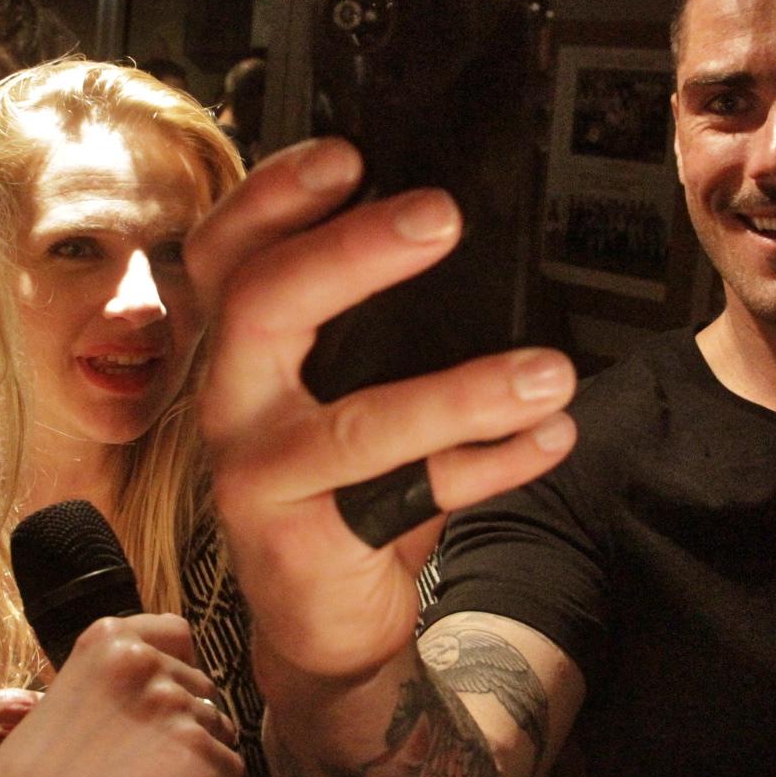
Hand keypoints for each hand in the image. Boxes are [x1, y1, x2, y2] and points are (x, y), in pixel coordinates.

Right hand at [0, 613, 242, 776]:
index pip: (176, 633)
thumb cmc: (38, 775)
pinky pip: (230, 768)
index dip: (177, 669)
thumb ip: (116, 678)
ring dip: (200, 756)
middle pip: (202, 687)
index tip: (163, 698)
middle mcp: (142, 659)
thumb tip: (174, 676)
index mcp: (106, 638)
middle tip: (146, 760)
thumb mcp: (68, 699)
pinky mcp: (193, 748)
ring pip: (220, 727)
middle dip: (187, 720)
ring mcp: (170, 701)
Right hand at [188, 138, 576, 683]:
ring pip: (358, 425)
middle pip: (263, 305)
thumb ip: (373, 328)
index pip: (225, 253)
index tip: (347, 155)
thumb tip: (467, 237)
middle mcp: (231, 403)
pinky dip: (492, 466)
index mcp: (239, 351)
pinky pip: (413, 498)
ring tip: (550, 372)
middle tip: (441, 217)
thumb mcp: (340, 394)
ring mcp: (258, 477)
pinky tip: (550, 439)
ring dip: (465, 392)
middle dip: (353, 253)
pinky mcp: (303, 545)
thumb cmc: (340, 486)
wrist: (320, 621)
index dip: (272, 196)